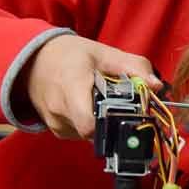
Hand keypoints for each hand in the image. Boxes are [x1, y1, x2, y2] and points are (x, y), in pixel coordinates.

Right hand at [22, 35, 160, 139]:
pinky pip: (81, 134)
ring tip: (101, 102)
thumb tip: (157, 86)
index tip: (127, 114)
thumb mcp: (102, 53)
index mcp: (71, 87)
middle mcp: (61, 111)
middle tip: (120, 105)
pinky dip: (91, 123)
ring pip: (91, 136)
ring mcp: (56, 124)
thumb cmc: (68, 55)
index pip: (90, 125)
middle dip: (114, 122)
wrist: (32, 61)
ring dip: (102, 123)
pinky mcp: (56, 131)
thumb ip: (133, 67)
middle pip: (97, 132)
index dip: (112, 126)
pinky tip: (89, 106)